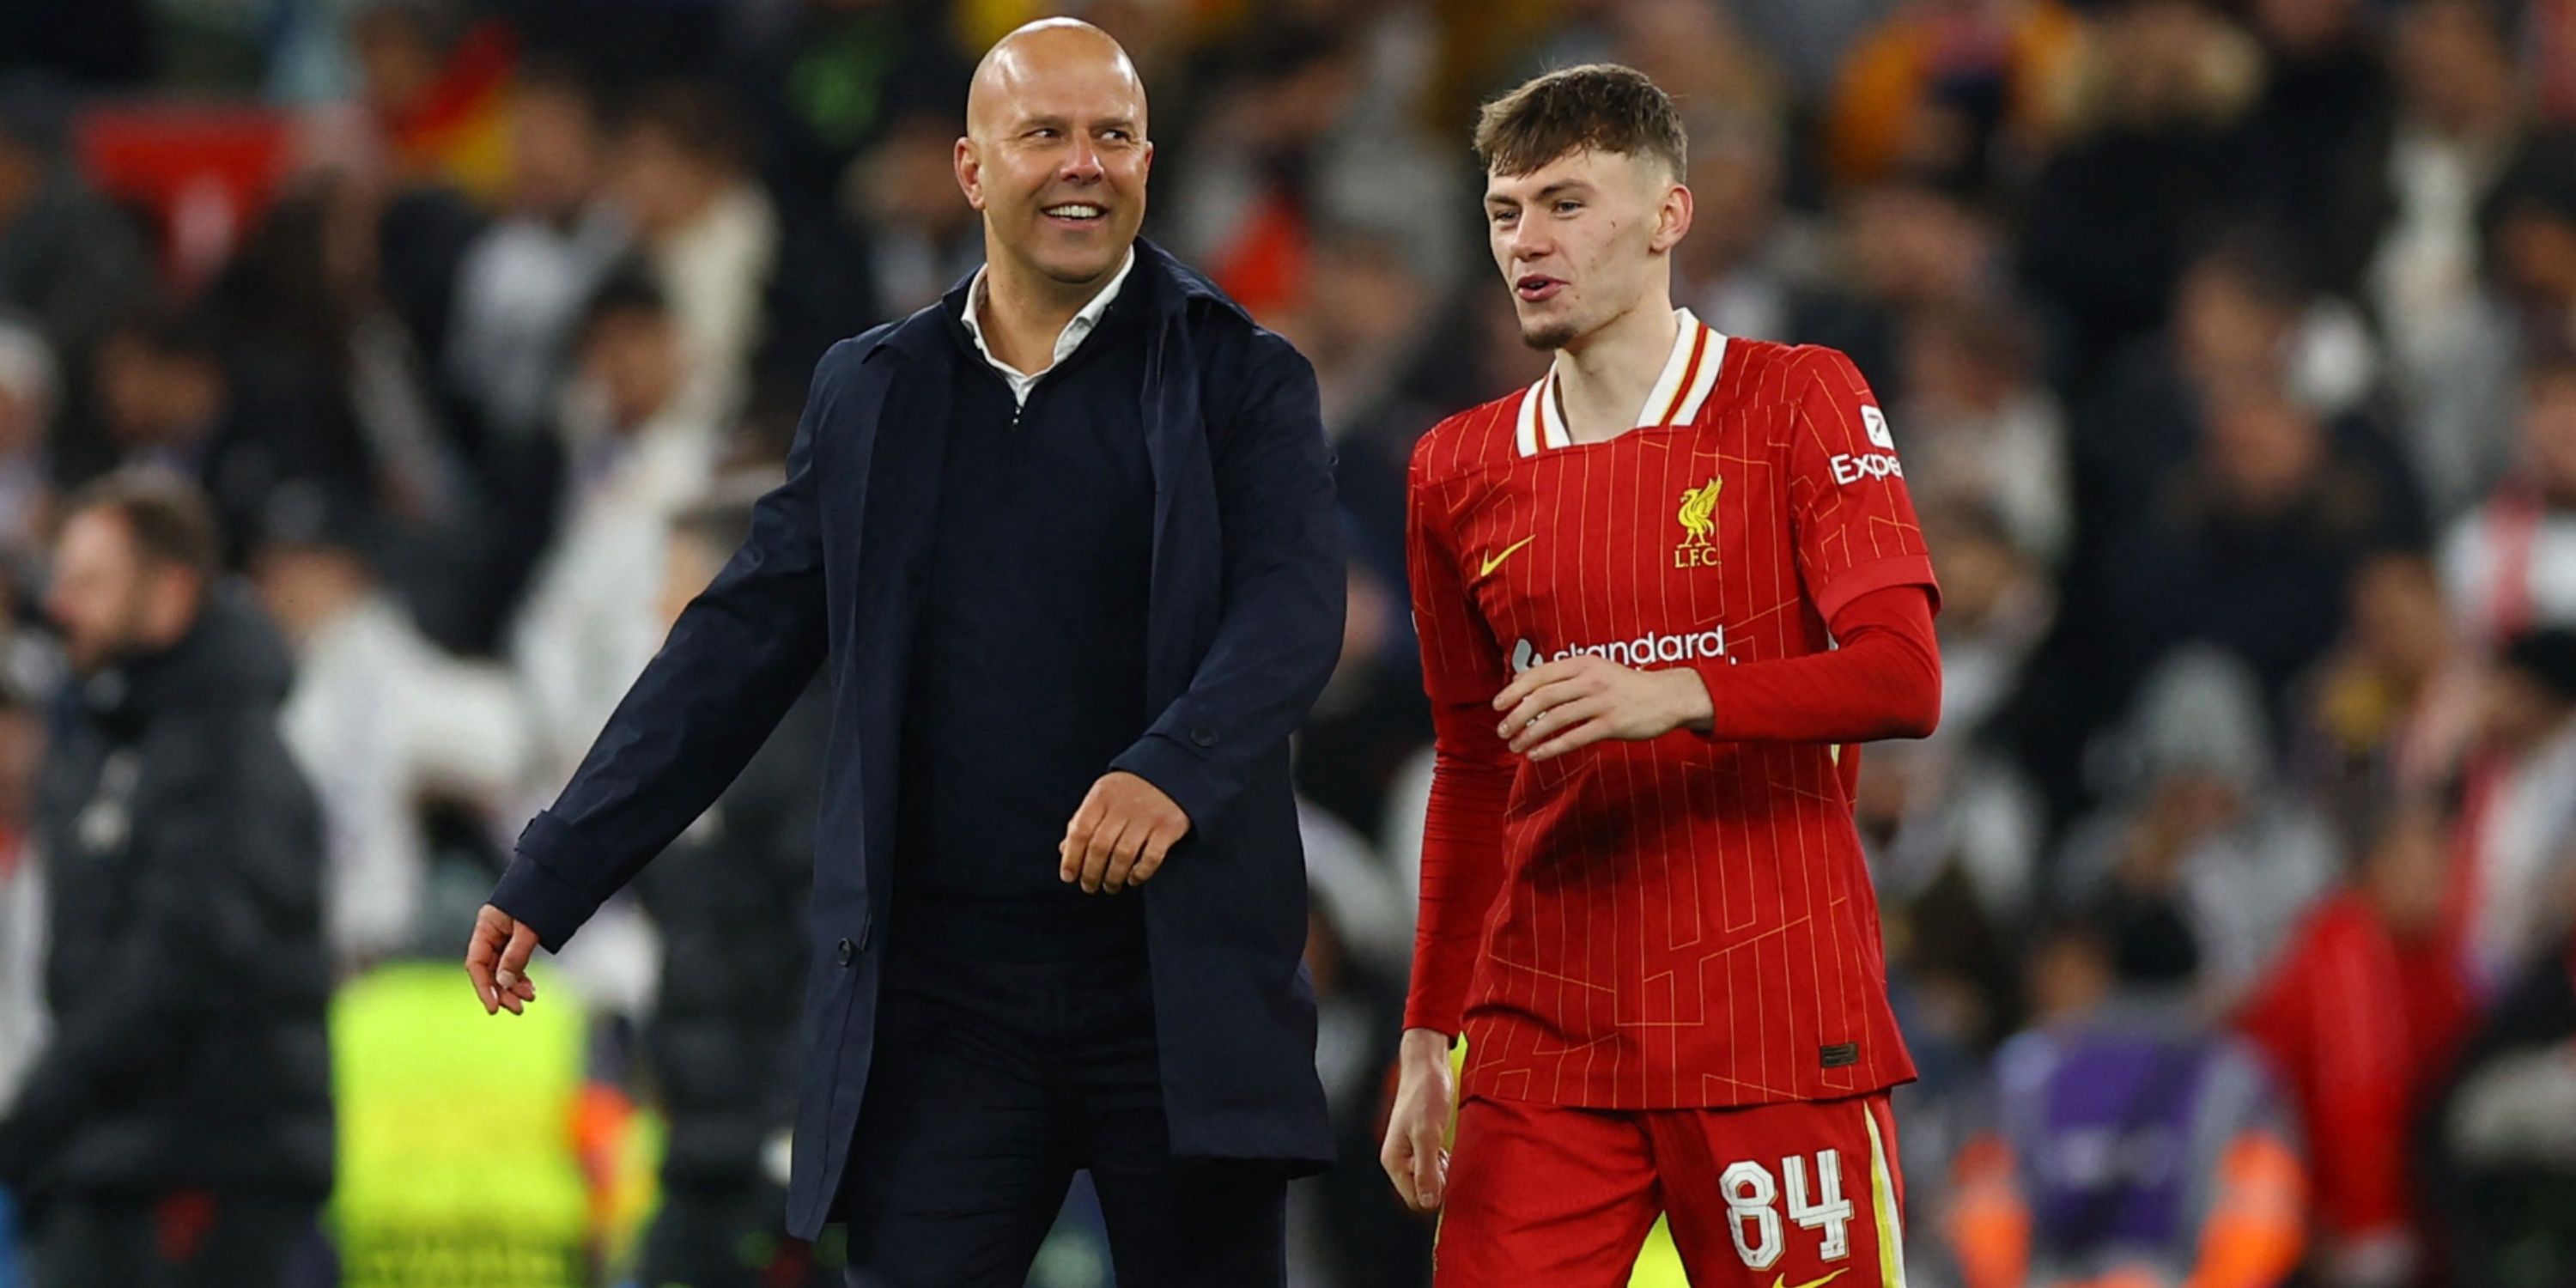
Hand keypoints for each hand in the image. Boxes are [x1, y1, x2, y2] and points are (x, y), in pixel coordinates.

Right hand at [464, 904, 540, 1015]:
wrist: (559, 876)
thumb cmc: (541, 896)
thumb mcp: (528, 928)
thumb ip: (516, 954)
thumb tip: (505, 983)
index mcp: (487, 925)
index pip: (476, 963)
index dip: (484, 987)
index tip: (494, 1007)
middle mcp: (492, 931)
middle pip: (490, 969)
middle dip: (502, 991)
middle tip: (518, 1008)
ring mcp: (505, 935)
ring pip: (503, 968)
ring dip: (513, 986)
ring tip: (529, 998)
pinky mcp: (518, 938)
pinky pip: (514, 962)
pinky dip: (520, 976)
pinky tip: (529, 988)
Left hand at [1059, 771, 1190, 893]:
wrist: (1173, 771)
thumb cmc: (1132, 789)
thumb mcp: (1104, 795)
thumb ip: (1084, 820)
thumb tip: (1064, 850)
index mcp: (1102, 795)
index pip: (1080, 831)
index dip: (1071, 858)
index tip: (1069, 876)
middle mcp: (1124, 805)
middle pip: (1100, 847)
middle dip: (1091, 873)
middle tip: (1089, 887)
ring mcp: (1148, 816)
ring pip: (1123, 855)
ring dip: (1113, 877)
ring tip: (1110, 886)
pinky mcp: (1169, 827)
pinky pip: (1151, 857)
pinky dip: (1140, 873)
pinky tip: (1133, 878)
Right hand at [1380, 1028, 1457, 1211]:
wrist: (1427, 1067)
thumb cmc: (1424, 1094)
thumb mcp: (1428, 1135)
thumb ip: (1426, 1171)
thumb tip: (1427, 1202)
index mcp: (1394, 1160)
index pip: (1414, 1199)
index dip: (1433, 1194)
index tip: (1445, 1177)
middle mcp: (1400, 1159)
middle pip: (1421, 1191)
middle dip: (1438, 1183)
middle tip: (1446, 1159)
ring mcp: (1411, 1152)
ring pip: (1429, 1179)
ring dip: (1442, 1172)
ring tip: (1446, 1151)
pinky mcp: (1423, 1144)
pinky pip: (1434, 1166)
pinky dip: (1444, 1162)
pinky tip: (1447, 1148)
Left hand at [1493, 655, 1712, 759]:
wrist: (1667, 696)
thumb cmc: (1625, 685)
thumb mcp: (1596, 669)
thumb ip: (1565, 676)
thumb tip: (1524, 684)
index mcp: (1583, 663)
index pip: (1539, 675)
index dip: (1514, 690)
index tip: (1497, 705)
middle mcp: (1590, 679)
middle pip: (1543, 698)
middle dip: (1516, 716)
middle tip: (1502, 731)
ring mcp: (1601, 702)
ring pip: (1555, 719)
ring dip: (1530, 734)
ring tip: (1515, 746)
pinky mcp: (1612, 724)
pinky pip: (1574, 738)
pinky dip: (1551, 747)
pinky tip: (1536, 755)